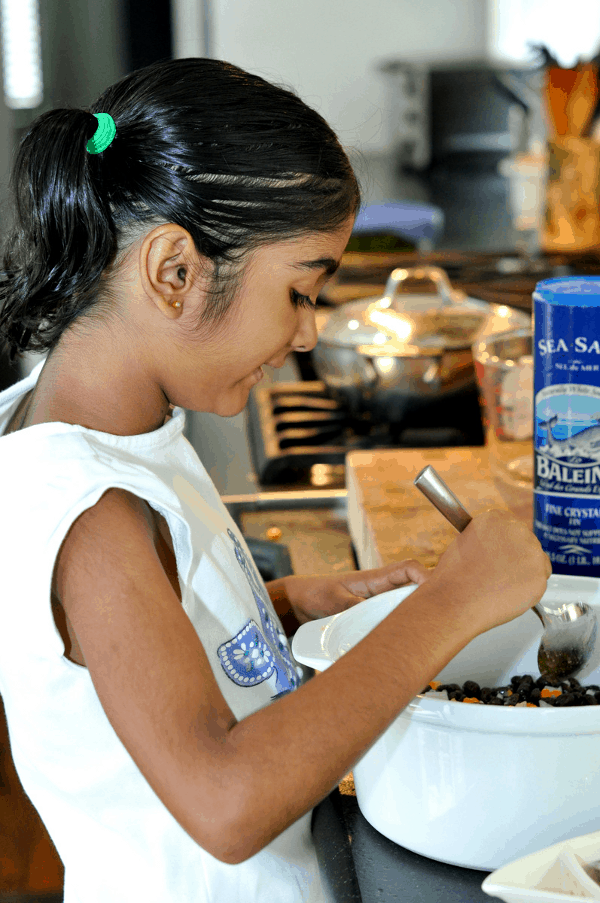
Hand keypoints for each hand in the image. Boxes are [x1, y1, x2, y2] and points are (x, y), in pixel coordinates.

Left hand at [270, 559, 430, 627]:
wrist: (297, 603)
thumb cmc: (314, 593)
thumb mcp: (333, 599)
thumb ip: (352, 605)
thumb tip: (372, 615)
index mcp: (375, 578)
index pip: (409, 569)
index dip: (426, 577)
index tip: (432, 594)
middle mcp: (381, 591)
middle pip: (414, 591)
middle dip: (426, 604)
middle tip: (433, 623)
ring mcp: (377, 606)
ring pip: (404, 610)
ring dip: (413, 620)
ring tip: (420, 637)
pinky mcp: (370, 620)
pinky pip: (391, 624)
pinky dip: (398, 632)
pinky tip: (400, 647)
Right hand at [427, 509, 551, 635]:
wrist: (457, 600)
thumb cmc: (455, 575)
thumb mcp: (465, 540)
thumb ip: (488, 537)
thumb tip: (500, 545)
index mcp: (496, 518)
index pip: (511, 527)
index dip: (506, 544)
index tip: (501, 554)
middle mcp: (518, 530)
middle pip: (527, 543)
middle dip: (517, 557)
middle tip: (501, 573)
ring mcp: (532, 553)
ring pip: (537, 562)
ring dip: (525, 572)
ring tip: (503, 585)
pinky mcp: (540, 576)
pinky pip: (540, 582)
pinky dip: (528, 590)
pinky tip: (509, 594)